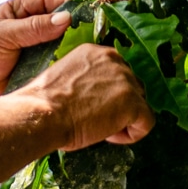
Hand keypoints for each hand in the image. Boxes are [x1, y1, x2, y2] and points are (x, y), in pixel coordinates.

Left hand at [0, 0, 74, 110]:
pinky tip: (77, 60)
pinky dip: (68, 58)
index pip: (44, 0)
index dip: (61, 3)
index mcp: (15, 11)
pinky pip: (60, 59)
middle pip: (56, 19)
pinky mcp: (42, 67)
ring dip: (72, 41)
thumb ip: (33, 27)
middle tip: (85, 28)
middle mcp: (28, 27)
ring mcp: (37, 47)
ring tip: (83, 44)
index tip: (78, 10)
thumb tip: (66, 18)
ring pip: (61, 39)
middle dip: (70, 22)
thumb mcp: (3, 36)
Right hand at [18, 43, 155, 149]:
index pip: (117, 73)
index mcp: (96, 52)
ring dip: (123, 119)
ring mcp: (126, 80)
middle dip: (118, 106)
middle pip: (132, 87)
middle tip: (94, 119)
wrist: (40, 114)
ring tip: (99, 128)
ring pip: (140, 104)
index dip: (107, 94)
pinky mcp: (133, 103)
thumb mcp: (65, 78)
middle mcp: (115, 60)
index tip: (90, 106)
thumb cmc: (43, 104)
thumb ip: (87, 79)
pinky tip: (109, 136)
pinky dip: (132, 135)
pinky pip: (146, 123)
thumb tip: (97, 96)